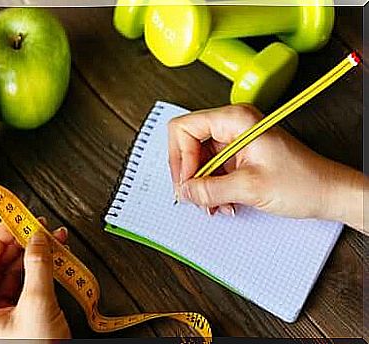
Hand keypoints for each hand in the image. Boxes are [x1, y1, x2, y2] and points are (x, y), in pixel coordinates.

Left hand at [0, 218, 71, 338]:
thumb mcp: (37, 306)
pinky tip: (52, 258)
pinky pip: (24, 288)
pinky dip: (39, 272)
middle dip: (22, 244)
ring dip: (34, 256)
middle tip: (38, 227)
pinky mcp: (16, 321)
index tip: (17, 220)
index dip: (0, 236)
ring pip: (13, 275)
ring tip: (51, 240)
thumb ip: (38, 266)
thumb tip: (38, 238)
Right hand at [168, 104, 364, 231]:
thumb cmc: (303, 181)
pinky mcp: (238, 157)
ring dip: (202, 186)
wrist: (327, 193)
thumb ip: (210, 189)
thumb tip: (184, 191)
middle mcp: (233, 126)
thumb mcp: (249, 187)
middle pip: (188, 145)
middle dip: (190, 174)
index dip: (180, 157)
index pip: (184, 128)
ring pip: (198, 161)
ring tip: (214, 204)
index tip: (188, 181)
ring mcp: (235, 142)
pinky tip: (223, 203)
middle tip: (193, 195)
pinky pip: (212, 170)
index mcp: (235, 119)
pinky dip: (212, 189)